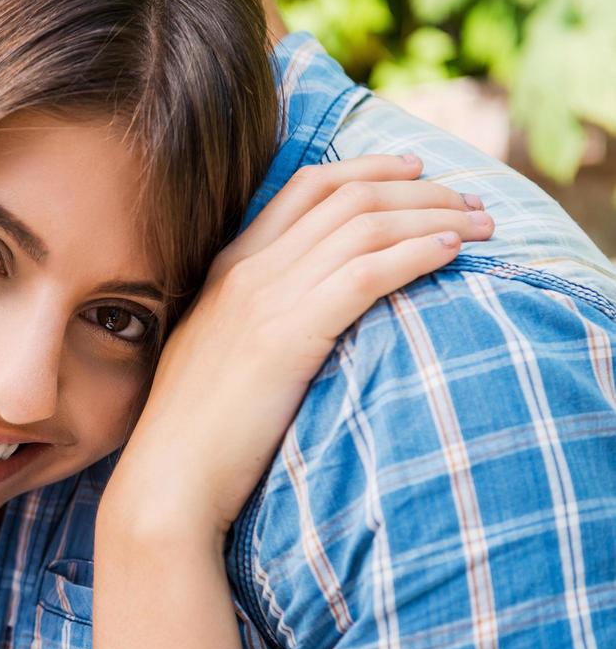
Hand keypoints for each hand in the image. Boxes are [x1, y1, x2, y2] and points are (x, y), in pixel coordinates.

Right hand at [101, 154, 492, 543]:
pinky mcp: (288, 337)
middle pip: (346, 197)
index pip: (304, 187)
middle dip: (417, 189)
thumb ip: (255, 320)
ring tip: (480, 224)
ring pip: (364, 227)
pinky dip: (416, 254)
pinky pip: (366, 274)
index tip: (413, 170)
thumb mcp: (219, 356)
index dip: (366, 169)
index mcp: (227, 269)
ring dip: (433, 217)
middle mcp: (246, 271)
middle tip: (468, 199)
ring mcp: (263, 300)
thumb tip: (308, 315)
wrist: (168, 479)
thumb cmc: (196, 434)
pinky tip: (451, 254)